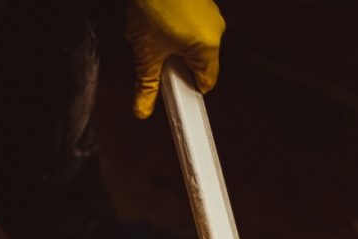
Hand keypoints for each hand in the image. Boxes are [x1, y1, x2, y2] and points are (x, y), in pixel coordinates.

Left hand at [125, 0, 224, 118]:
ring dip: (175, 45)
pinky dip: (176, 26)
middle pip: (199, 62)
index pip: (206, 83)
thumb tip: (142, 109)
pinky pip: (192, 22)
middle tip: (157, 59)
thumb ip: (146, 85)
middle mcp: (215, 30)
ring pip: (194, 42)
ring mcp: (210, 11)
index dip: (188, 89)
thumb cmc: (155, 2)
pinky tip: (158, 20)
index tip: (175, 93)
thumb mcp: (146, 53)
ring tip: (155, 35)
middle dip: (177, 65)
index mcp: (208, 48)